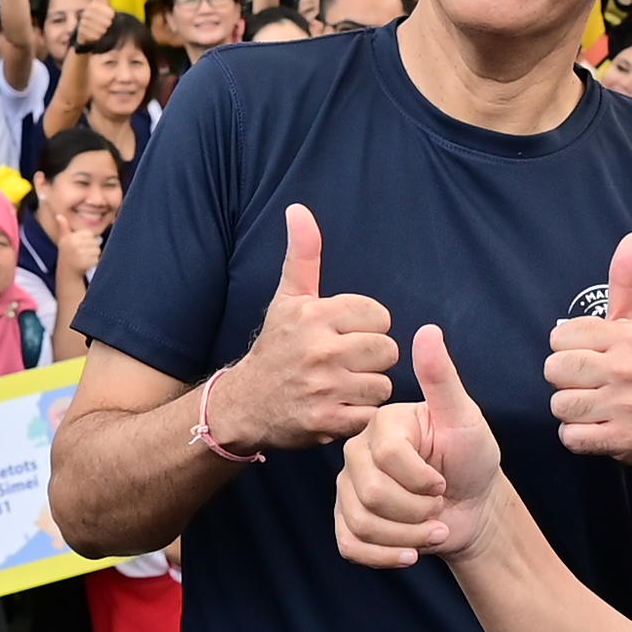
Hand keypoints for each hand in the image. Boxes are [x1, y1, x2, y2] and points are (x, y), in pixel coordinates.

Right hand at [219, 204, 398, 452]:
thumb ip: (303, 255)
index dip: (368, 327)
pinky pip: (370, 414)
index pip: (380, 316)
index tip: (345, 335)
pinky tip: (339, 407)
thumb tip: (299, 209)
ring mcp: (323, 388)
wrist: (245, 404)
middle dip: (372, 358)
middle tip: (346, 363)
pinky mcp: (327, 422)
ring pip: (382, 385)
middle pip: (387, 350)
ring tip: (342, 386)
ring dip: (367, 389)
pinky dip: (359, 415)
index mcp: (315, 315)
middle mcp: (319, 350)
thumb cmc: (276, 347)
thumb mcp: (288, 299)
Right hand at [331, 323, 504, 567]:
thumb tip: (428, 330)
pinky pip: (350, 545)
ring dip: (408, 537)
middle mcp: (357, 452)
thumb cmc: (472, 458)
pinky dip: (385, 557)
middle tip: (440, 504)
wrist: (474, 506)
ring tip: (434, 528)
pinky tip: (411, 555)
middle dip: (417, 511)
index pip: (386, 456)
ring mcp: (348, 488)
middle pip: (371, 494)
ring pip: (362, 523)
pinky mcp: (349, 521)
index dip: (421, 478)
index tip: (445, 479)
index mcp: (382, 423)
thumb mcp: (464, 418)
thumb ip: (442, 378)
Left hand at [547, 233, 631, 472]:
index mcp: (625, 336)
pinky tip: (598, 428)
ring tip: (595, 406)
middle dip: (566, 381)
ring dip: (571, 411)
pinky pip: (569, 436)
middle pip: (554, 370)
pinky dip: (577, 437)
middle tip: (591, 385)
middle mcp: (627, 369)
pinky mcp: (620, 439)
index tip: (592, 357)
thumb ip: (626, 280)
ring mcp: (625, 406)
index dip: (569, 350)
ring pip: (559, 404)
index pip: (559, 337)